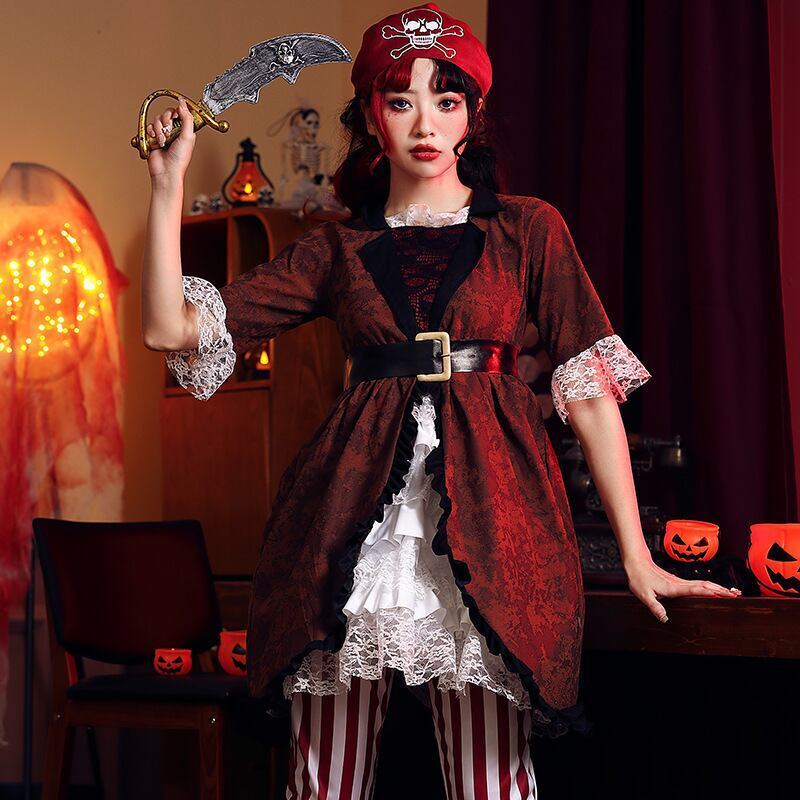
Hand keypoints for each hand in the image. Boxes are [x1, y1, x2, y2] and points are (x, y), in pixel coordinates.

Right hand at [145, 98, 195, 183]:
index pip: (180, 112)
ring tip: (162, 141)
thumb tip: (182, 103)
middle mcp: (174, 130)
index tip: (175, 117)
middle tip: (168, 131)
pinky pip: (149, 127)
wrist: (166, 171)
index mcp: (185, 130)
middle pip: (166, 113)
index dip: (176, 112)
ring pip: (157, 120)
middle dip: (166, 121)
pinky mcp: (153, 138)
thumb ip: (187, 118)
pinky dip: (151, 133)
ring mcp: (163, 134)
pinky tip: (155, 141)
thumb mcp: (188, 137)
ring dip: (158, 130)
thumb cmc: (179, 159)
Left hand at [625, 557, 741, 622]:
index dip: (708, 591)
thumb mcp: (643, 595)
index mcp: (673, 587)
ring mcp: (680, 582)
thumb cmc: (639, 578)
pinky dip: (710, 586)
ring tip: (732, 591)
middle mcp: (679, 583)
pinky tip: (715, 589)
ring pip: (703, 583)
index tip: (722, 593)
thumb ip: (655, 607)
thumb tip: (665, 619)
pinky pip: (698, 584)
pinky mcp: (679, 582)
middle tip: (736, 594)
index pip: (694, 589)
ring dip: (718, 587)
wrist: (637, 564)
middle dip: (720, 589)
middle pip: (704, 585)